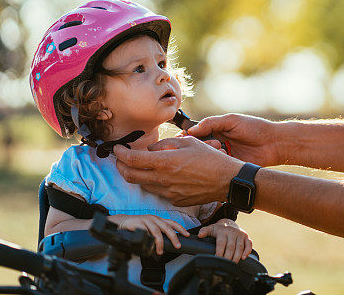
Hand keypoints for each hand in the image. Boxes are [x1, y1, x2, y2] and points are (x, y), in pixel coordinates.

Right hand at [109, 214, 189, 254]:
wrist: (121, 222)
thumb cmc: (137, 227)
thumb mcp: (149, 229)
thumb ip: (157, 235)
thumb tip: (165, 246)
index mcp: (158, 220)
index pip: (172, 223)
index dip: (180, 228)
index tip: (187, 235)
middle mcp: (154, 219)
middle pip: (167, 227)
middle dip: (174, 236)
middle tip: (178, 245)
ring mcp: (146, 220)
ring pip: (157, 230)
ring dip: (160, 242)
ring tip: (160, 251)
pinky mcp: (138, 223)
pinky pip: (145, 231)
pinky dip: (149, 239)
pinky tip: (150, 246)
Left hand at [113, 136, 242, 205]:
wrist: (227, 180)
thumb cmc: (211, 159)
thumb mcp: (189, 142)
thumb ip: (165, 145)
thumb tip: (151, 149)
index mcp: (166, 162)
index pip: (133, 159)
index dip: (120, 153)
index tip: (117, 148)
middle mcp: (163, 179)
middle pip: (130, 176)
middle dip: (120, 166)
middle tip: (120, 159)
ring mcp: (168, 192)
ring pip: (142, 185)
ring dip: (136, 176)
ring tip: (139, 167)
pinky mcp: (174, 200)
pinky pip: (157, 191)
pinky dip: (152, 183)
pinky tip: (159, 176)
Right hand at [186, 114, 283, 166]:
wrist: (273, 143)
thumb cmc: (254, 128)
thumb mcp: (231, 120)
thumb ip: (211, 123)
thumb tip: (192, 130)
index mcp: (215, 130)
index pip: (195, 134)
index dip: (186, 137)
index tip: (180, 139)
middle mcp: (216, 143)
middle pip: (197, 147)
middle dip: (197, 146)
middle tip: (208, 144)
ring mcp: (221, 156)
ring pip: (205, 158)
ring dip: (208, 155)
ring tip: (220, 148)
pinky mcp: (228, 166)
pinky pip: (216, 167)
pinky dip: (216, 164)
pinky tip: (221, 160)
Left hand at [198, 218, 251, 262]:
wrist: (229, 223)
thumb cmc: (219, 229)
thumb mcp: (211, 228)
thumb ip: (205, 231)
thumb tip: (200, 235)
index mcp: (223, 231)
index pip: (221, 243)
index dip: (219, 252)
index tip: (217, 259)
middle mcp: (232, 232)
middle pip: (231, 247)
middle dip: (228, 257)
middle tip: (225, 265)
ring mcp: (240, 234)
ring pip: (240, 247)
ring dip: (236, 257)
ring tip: (232, 264)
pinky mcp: (246, 237)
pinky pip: (249, 244)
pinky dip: (247, 251)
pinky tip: (243, 257)